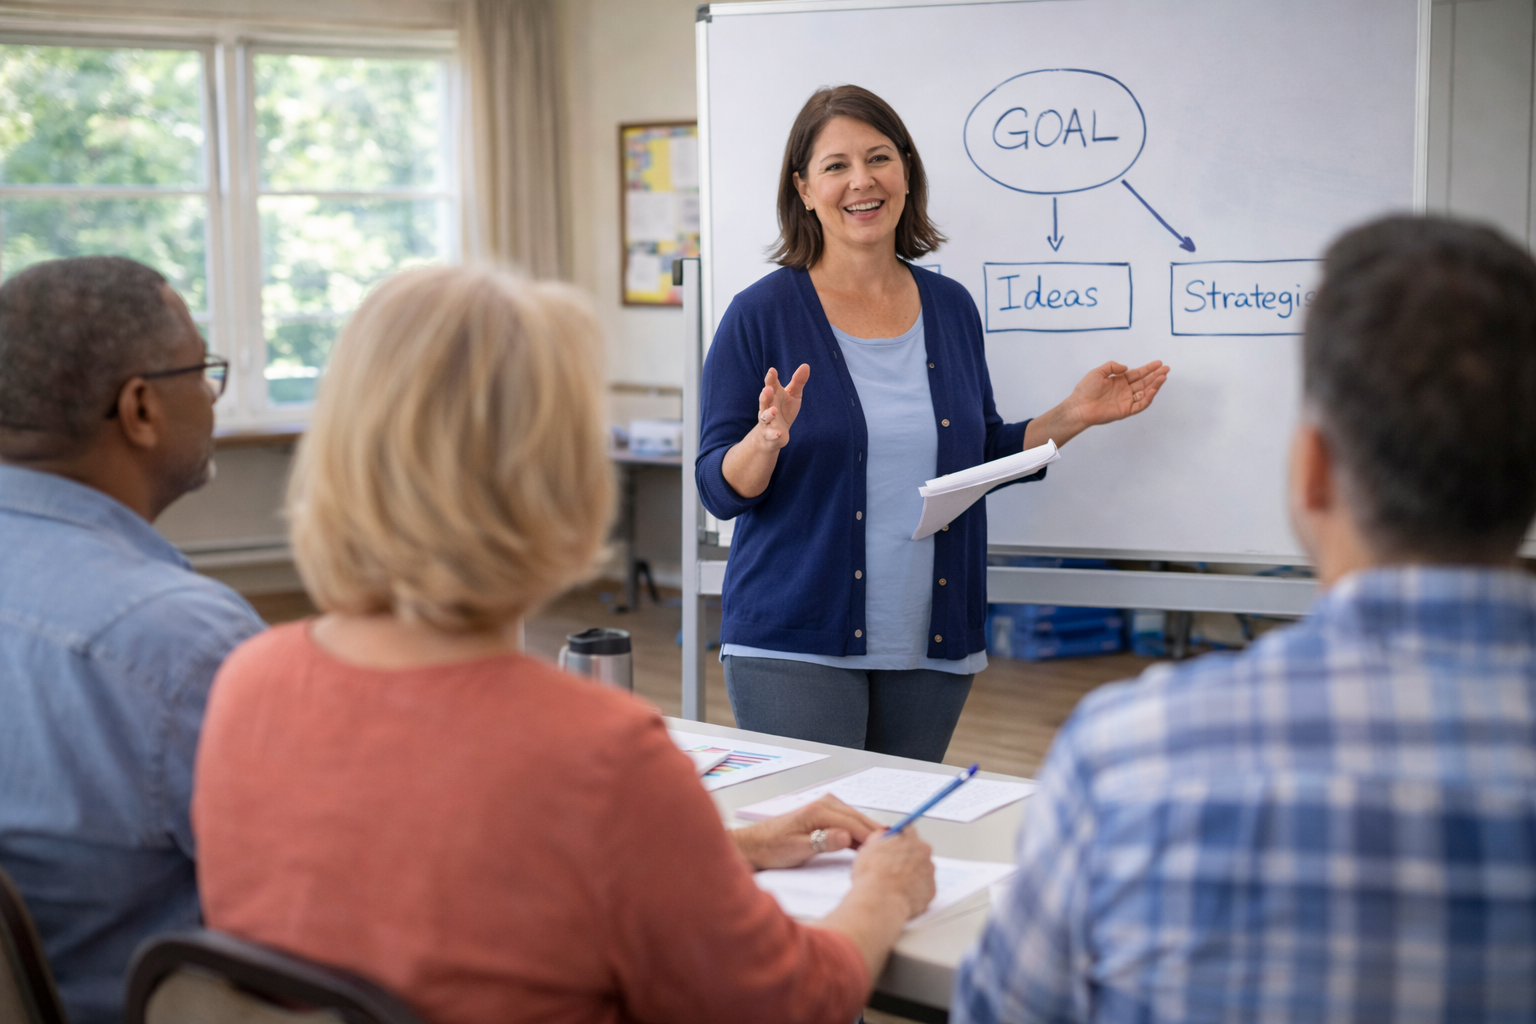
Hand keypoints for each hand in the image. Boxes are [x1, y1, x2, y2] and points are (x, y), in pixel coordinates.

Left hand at [733, 795, 883, 868]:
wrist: (755, 845)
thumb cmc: (772, 848)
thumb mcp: (796, 849)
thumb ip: (822, 843)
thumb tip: (846, 837)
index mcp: (820, 810)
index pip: (855, 824)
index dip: (875, 838)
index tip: (892, 849)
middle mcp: (826, 804)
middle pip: (860, 820)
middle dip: (879, 834)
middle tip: (901, 849)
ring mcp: (826, 807)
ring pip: (857, 821)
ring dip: (871, 834)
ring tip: (891, 850)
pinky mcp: (825, 815)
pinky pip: (849, 823)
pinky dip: (861, 834)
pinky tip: (870, 846)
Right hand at [749, 364, 809, 452]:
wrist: (775, 433)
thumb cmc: (784, 410)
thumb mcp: (793, 395)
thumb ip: (798, 382)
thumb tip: (806, 365)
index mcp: (773, 395)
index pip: (770, 385)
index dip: (771, 378)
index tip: (772, 371)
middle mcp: (767, 407)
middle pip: (764, 400)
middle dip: (765, 395)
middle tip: (768, 389)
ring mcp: (767, 421)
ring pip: (765, 417)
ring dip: (769, 414)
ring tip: (774, 411)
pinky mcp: (770, 434)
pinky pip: (770, 434)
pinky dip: (774, 434)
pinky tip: (779, 433)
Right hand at [850, 827, 935, 918]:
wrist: (880, 902)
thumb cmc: (873, 876)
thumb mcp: (868, 848)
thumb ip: (879, 837)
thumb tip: (882, 836)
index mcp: (910, 839)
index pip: (908, 831)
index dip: (899, 839)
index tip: (894, 845)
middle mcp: (924, 853)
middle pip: (917, 851)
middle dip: (906, 857)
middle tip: (891, 867)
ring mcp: (930, 873)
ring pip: (922, 870)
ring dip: (911, 874)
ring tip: (894, 884)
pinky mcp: (931, 892)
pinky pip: (924, 888)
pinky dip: (915, 890)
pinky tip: (900, 894)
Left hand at [1064, 360, 1169, 428]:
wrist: (1079, 406)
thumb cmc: (1086, 389)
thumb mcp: (1098, 372)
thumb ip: (1112, 367)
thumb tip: (1126, 367)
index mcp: (1119, 381)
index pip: (1138, 373)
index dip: (1148, 368)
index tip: (1159, 363)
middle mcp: (1125, 390)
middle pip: (1144, 382)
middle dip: (1156, 375)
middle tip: (1166, 369)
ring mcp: (1126, 400)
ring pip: (1145, 392)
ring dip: (1155, 385)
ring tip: (1163, 377)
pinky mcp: (1126, 410)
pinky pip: (1140, 404)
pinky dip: (1148, 398)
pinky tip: (1153, 390)